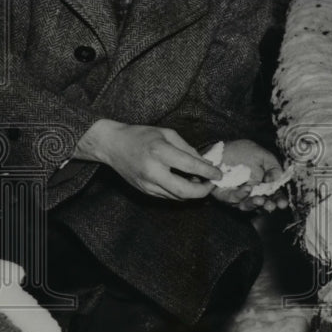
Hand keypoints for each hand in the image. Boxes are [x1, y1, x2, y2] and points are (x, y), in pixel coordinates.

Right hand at [74, 120, 220, 198]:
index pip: (190, 166)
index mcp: (159, 152)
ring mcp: (147, 184)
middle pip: (184, 191)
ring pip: (177, 197)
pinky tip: (186, 184)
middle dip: (203, 191)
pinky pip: (168, 197)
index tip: (219, 174)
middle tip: (212, 185)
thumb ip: (188, 149)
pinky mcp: (144, 191)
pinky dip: (181, 193)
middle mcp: (153, 171)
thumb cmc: (141, 135)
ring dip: (193, 193)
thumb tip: (206, 164)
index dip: (208, 172)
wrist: (112, 145)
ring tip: (201, 183)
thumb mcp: (167, 134)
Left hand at [208, 140, 290, 212]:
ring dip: (254, 203)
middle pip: (262, 204)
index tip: (283, 204)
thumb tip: (277, 179)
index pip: (273, 196)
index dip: (279, 200)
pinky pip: (233, 198)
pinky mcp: (225, 195)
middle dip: (267, 205)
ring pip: (247, 205)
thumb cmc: (243, 152)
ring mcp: (239, 196)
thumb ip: (273, 167)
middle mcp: (252, 193)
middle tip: (271, 205)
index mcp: (264, 185)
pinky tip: (247, 188)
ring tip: (261, 200)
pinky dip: (241, 195)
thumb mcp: (262, 156)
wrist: (221, 149)